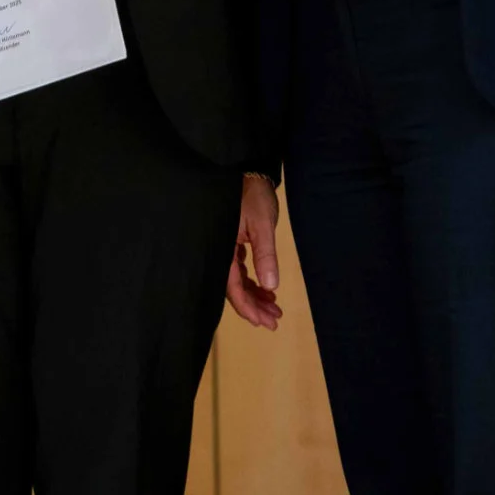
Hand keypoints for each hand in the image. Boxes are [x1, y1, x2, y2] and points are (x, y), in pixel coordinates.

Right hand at [227, 174, 283, 328]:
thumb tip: (270, 286)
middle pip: (233, 288)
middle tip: (274, 321)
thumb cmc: (253, 196)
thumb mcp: (262, 224)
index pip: (232, 286)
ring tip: (274, 309)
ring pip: (237, 280)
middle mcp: (220, 252)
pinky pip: (239, 270)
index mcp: (222, 248)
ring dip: (255, 296)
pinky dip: (253, 281)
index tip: (264, 322)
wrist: (249, 172)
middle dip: (254, 306)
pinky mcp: (232, 244)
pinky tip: (267, 290)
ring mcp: (225, 248)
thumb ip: (265, 255)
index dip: (247, 307)